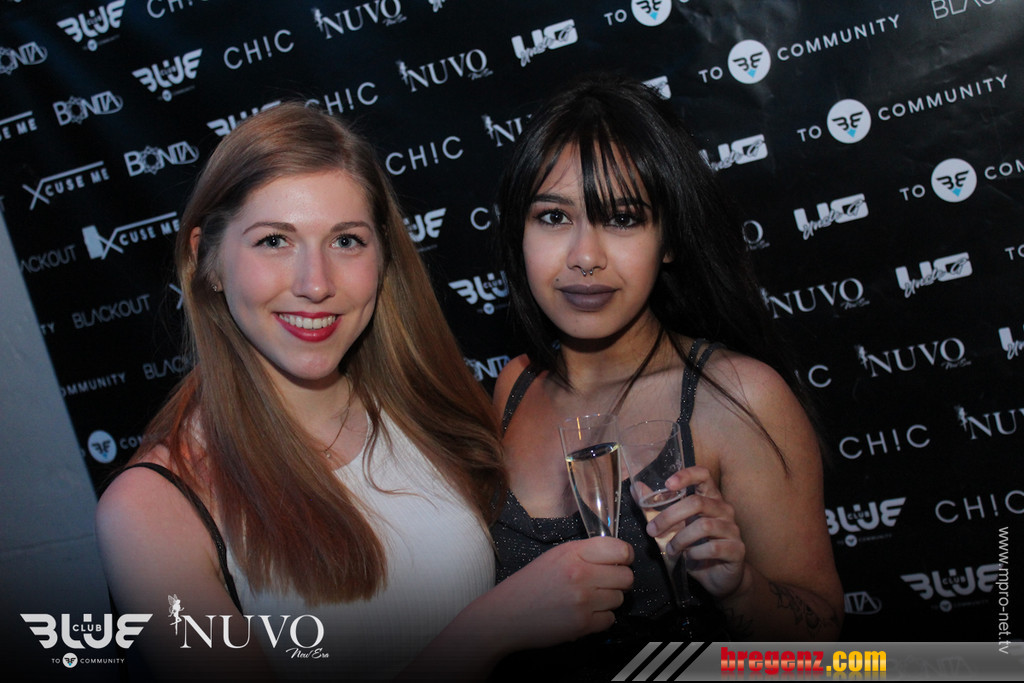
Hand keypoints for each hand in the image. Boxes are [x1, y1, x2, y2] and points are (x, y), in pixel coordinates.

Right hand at [484, 537, 633, 651]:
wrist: (506, 614)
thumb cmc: (530, 584)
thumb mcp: (556, 556)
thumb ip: (585, 553)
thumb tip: (616, 556)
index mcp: (573, 553)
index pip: (620, 550)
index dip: (625, 557)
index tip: (620, 561)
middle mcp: (580, 574)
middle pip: (626, 577)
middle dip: (619, 580)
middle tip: (605, 583)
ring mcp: (582, 600)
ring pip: (619, 599)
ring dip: (608, 600)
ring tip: (588, 599)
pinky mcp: (582, 624)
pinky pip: (610, 619)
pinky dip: (600, 618)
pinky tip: (584, 613)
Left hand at [645, 466, 747, 598]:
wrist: (719, 578)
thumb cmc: (696, 547)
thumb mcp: (674, 526)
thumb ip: (656, 507)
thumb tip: (635, 487)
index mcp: (710, 498)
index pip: (704, 475)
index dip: (687, 475)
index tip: (668, 484)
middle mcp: (724, 509)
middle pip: (697, 503)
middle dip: (669, 516)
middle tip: (652, 530)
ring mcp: (733, 529)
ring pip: (703, 526)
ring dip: (680, 539)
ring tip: (670, 549)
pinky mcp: (737, 549)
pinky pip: (712, 548)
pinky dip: (695, 554)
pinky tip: (688, 558)